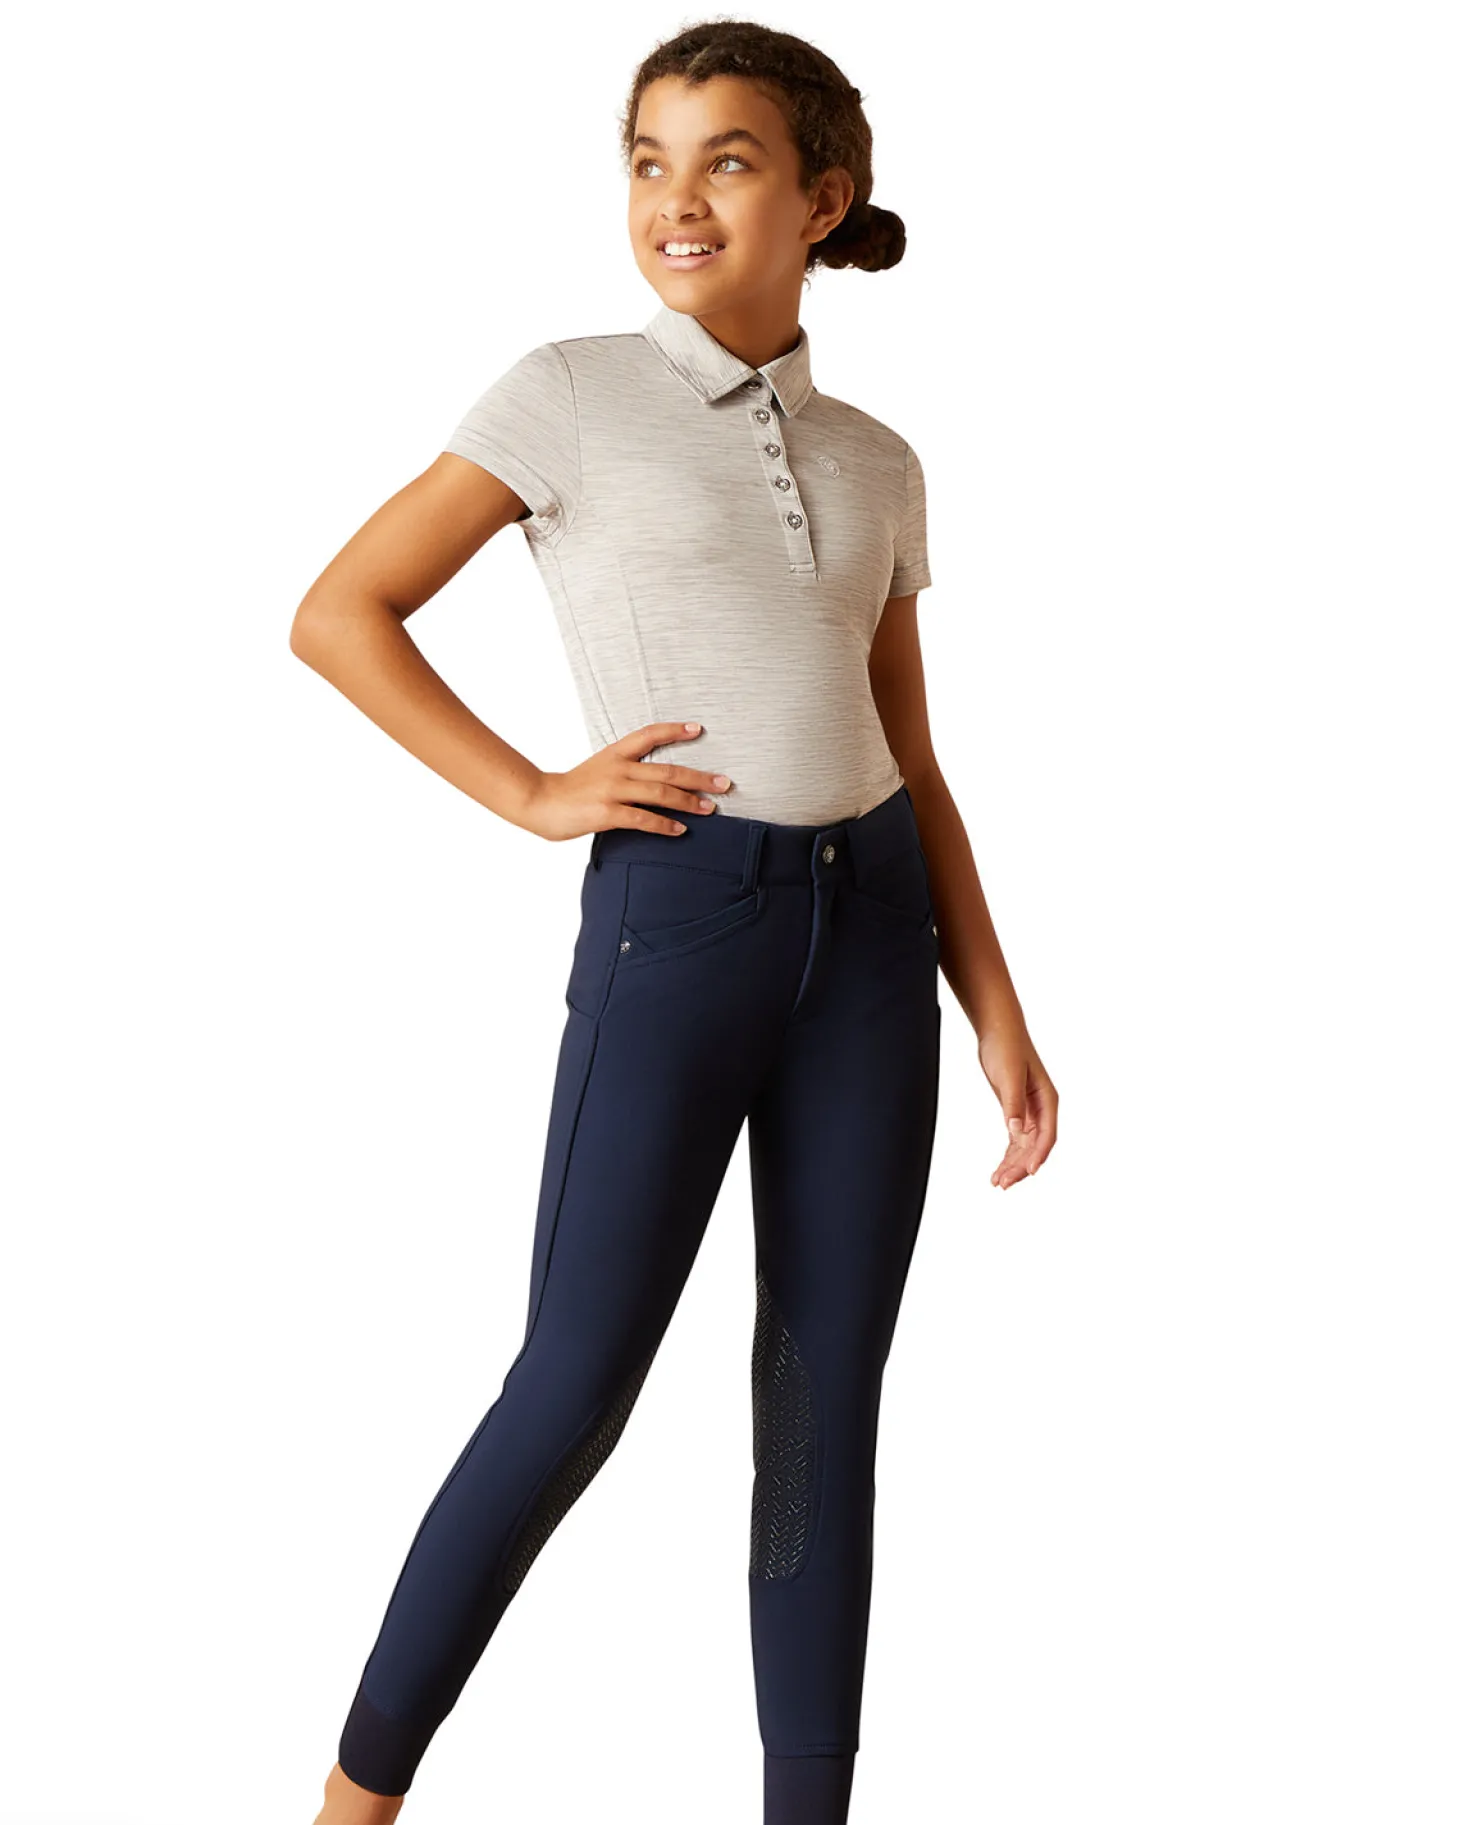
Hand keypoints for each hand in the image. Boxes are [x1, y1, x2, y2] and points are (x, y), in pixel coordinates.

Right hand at [522, 720, 734, 841]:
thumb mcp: (597, 771)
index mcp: (614, 754)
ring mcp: (613, 790)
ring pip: (661, 793)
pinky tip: (680, 830)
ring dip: (689, 801)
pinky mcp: (607, 813)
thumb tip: (653, 783)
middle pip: (668, 769)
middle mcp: (618, 769)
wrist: (537, 802)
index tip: (698, 729)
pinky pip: (644, 818)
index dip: (675, 731)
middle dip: (700, 777)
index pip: (649, 735)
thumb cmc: (568, 791)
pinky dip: (665, 825)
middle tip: (724, 783)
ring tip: (710, 808)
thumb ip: (623, 773)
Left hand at [980, 1026, 1057, 1189]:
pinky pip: (1015, 1141)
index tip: (1030, 1171)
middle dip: (1021, 1166)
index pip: (1048, 1134)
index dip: (1039, 1154)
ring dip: (1013, 1165)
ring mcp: (1029, 1113)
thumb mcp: (1010, 1076)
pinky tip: (999, 1170)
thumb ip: (1012, 1105)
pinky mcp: (1015, 1112)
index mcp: (1048, 1100)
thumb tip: (1015, 1131)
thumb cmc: (1006, 1048)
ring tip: (998, 1183)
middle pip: (1035, 1146)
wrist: (997, 1030)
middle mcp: (1042, 1110)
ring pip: (1024, 1147)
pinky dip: (1007, 1155)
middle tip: (1003, 1183)